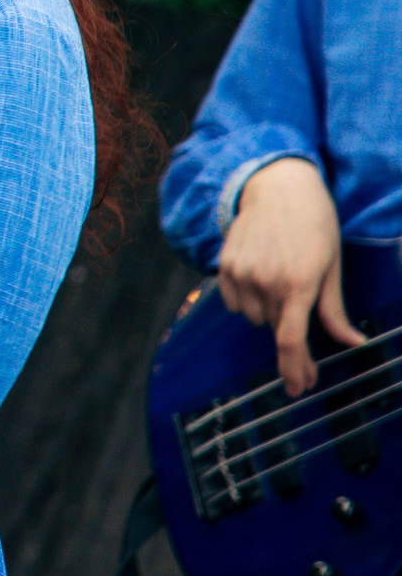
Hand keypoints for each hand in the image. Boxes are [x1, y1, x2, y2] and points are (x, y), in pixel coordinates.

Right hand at [217, 157, 361, 395]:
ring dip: (268, 311)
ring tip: (280, 280)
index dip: (294, 369)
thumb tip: (352, 342)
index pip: (291, 340)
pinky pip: (235, 302)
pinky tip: (260, 275)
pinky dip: (248, 299)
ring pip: (255, 317)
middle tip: (301, 318)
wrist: (276, 187)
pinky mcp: (223, 266)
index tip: (298, 388)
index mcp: (298, 284)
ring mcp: (240, 274)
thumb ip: (335, 309)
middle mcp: (265, 282)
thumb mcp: (332, 265)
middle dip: (289, 332)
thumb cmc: (313, 223)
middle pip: (275, 329)